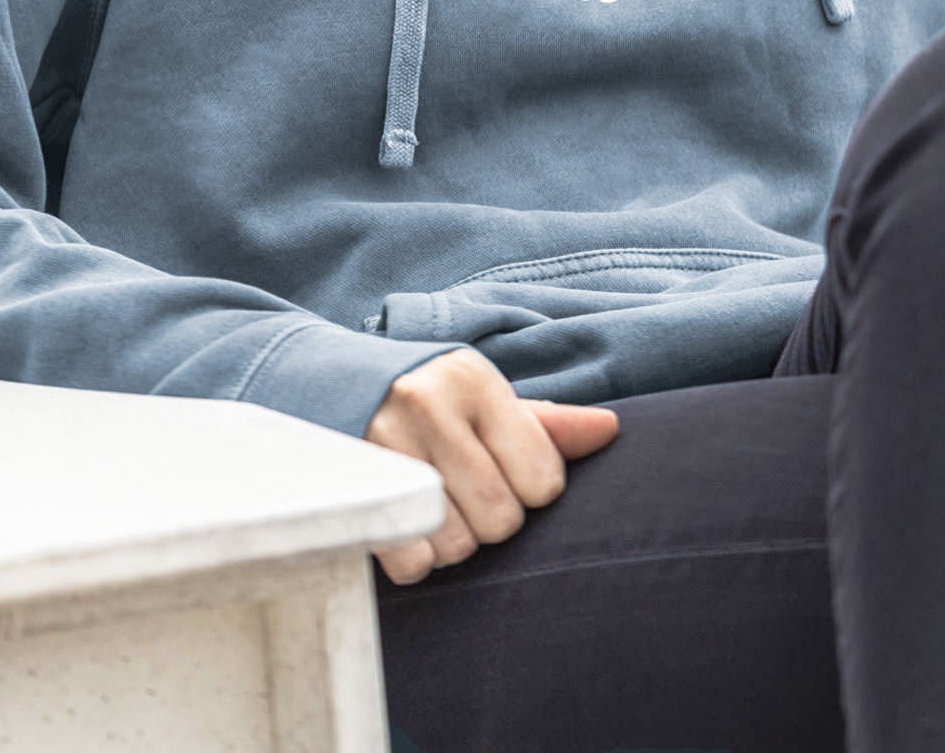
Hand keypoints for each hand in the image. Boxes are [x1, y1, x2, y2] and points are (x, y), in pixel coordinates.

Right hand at [363, 346, 620, 585]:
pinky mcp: (354, 491)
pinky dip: (417, 558)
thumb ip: (548, 424)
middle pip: (502, 519)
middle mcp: (428, 406)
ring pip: (458, 547)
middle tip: (470, 492)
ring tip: (440, 506)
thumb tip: (610, 430)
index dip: (534, 487)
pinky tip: (410, 524)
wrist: (334, 385)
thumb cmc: (434, 400)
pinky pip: (412, 563)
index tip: (509, 471)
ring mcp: (385, 449)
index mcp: (474, 381)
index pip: (543, 479)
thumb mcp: (487, 399)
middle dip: (494, 517)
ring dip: (455, 541)